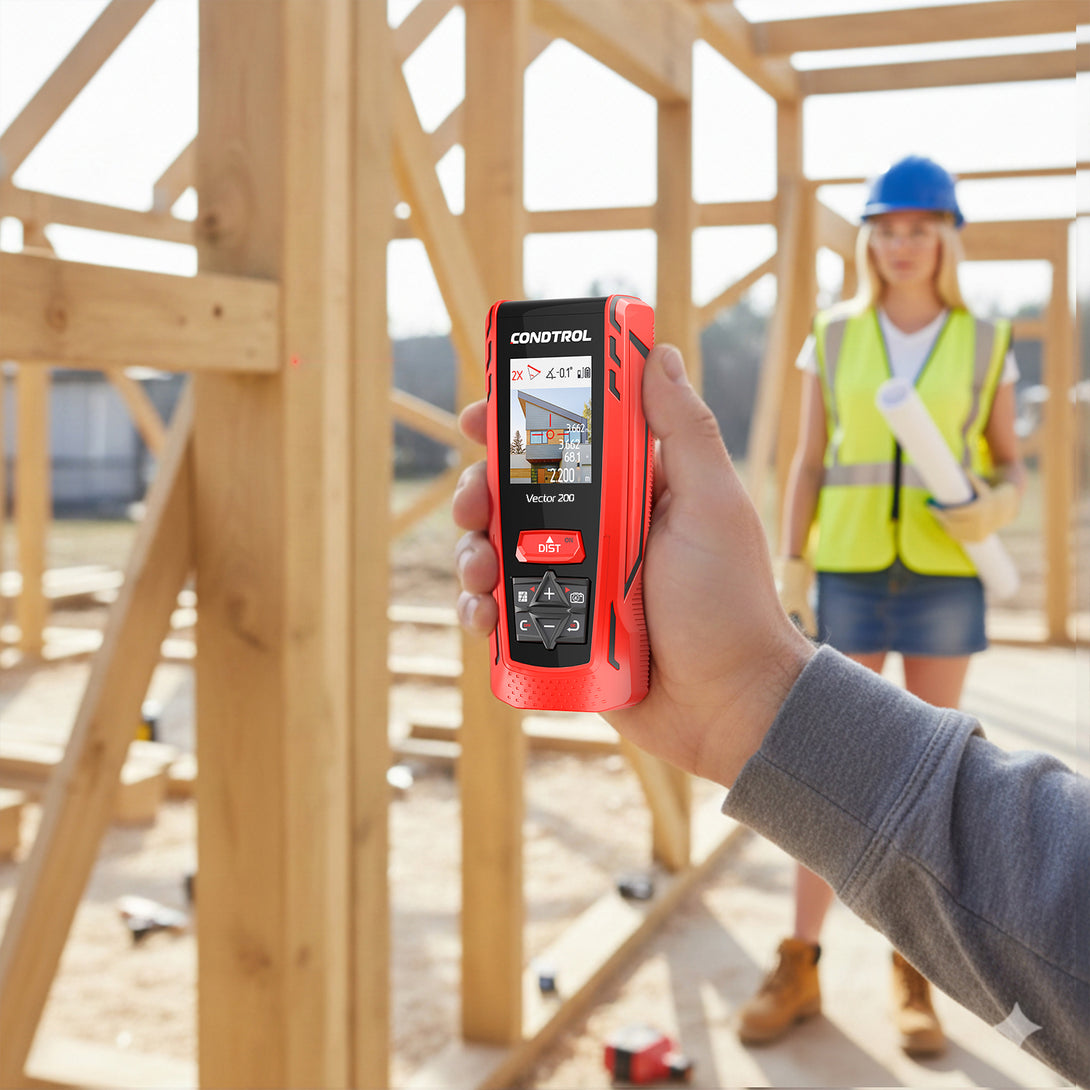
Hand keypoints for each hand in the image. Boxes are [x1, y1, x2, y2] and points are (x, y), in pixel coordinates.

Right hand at [454, 344, 813, 787]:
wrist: (730, 705)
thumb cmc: (731, 603)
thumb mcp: (713, 505)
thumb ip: (685, 431)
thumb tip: (658, 355)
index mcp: (631, 490)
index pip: (564, 440)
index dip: (517, 423)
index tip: (481, 415)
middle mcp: (597, 530)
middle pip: (516, 495)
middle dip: (481, 491)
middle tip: (473, 502)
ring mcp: (573, 581)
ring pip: (498, 552)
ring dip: (473, 554)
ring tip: (482, 572)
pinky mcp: (556, 630)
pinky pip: (502, 613)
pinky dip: (480, 612)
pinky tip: (484, 618)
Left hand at [930, 473, 1019, 543]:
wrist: (1004, 510)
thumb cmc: (987, 494)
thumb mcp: (981, 485)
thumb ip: (972, 477)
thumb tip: (962, 468)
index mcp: (979, 510)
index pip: (954, 513)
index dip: (940, 510)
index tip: (930, 505)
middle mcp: (980, 523)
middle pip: (951, 523)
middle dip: (939, 516)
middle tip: (932, 509)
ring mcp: (979, 533)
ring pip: (953, 531)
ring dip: (943, 524)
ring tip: (938, 516)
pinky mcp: (977, 539)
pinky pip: (959, 538)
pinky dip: (951, 531)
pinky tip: (945, 524)